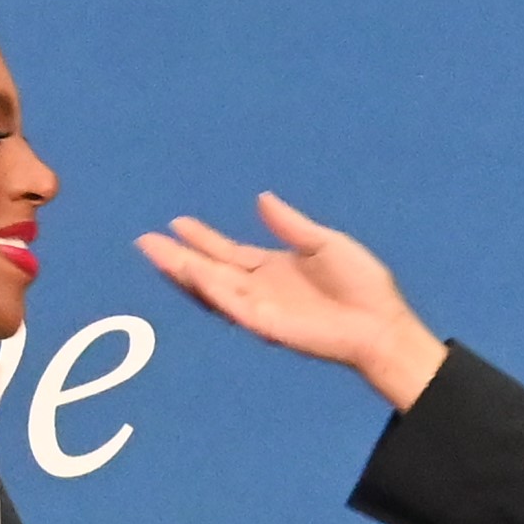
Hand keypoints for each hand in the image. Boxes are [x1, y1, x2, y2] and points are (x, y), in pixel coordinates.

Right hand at [137, 193, 451, 408]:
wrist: (378, 322)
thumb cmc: (361, 285)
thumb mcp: (323, 242)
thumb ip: (290, 224)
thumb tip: (261, 199)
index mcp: (270, 268)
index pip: (226, 252)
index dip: (201, 238)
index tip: (175, 222)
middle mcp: (258, 289)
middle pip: (208, 269)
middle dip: (177, 255)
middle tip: (145, 240)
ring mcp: (259, 307)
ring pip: (212, 288)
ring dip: (184, 271)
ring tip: (156, 253)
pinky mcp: (266, 324)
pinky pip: (232, 305)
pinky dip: (212, 289)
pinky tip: (194, 272)